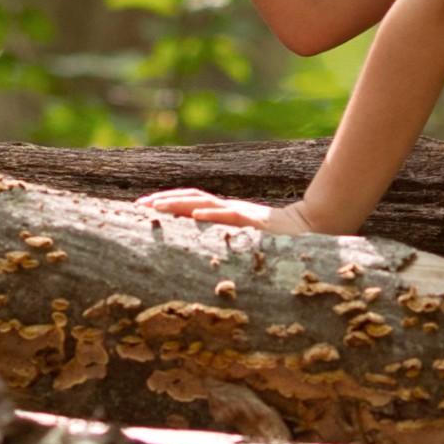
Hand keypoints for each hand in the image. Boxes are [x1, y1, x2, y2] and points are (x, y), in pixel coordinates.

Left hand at [139, 187, 310, 232]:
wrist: (306, 229)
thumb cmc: (272, 239)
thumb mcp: (239, 239)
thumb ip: (221, 238)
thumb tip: (195, 247)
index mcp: (222, 211)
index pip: (189, 201)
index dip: (165, 201)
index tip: (141, 207)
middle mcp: (227, 208)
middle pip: (190, 197)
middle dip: (163, 200)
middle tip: (138, 205)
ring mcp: (240, 213)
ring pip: (204, 203)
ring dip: (178, 203)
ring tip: (156, 206)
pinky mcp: (253, 222)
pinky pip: (230, 216)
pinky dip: (212, 214)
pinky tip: (195, 215)